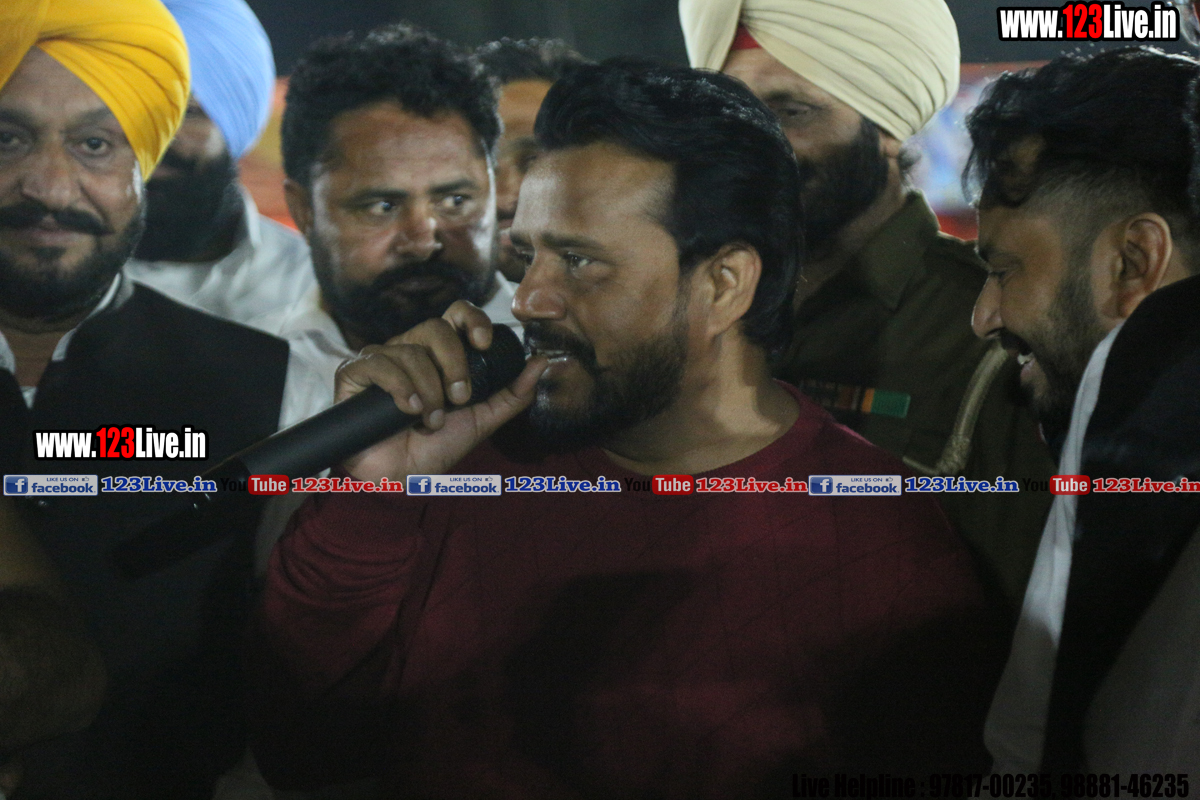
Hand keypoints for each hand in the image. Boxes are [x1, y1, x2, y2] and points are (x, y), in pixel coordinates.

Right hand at [333, 301, 545, 482]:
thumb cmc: (436, 448)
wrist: (401, 479)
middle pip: (435, 327)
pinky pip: (379, 362)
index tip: (484, 344)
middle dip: (454, 364)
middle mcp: (410, 349)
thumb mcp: (483, 420)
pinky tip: (407, 411)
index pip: (456, 315)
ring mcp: (381, 358)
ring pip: (410, 351)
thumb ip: (513, 393)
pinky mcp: (354, 372)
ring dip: (428, 391)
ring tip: (429, 420)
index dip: (472, 320)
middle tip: (458, 398)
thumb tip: (540, 361)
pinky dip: (399, 388)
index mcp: (439, 353)